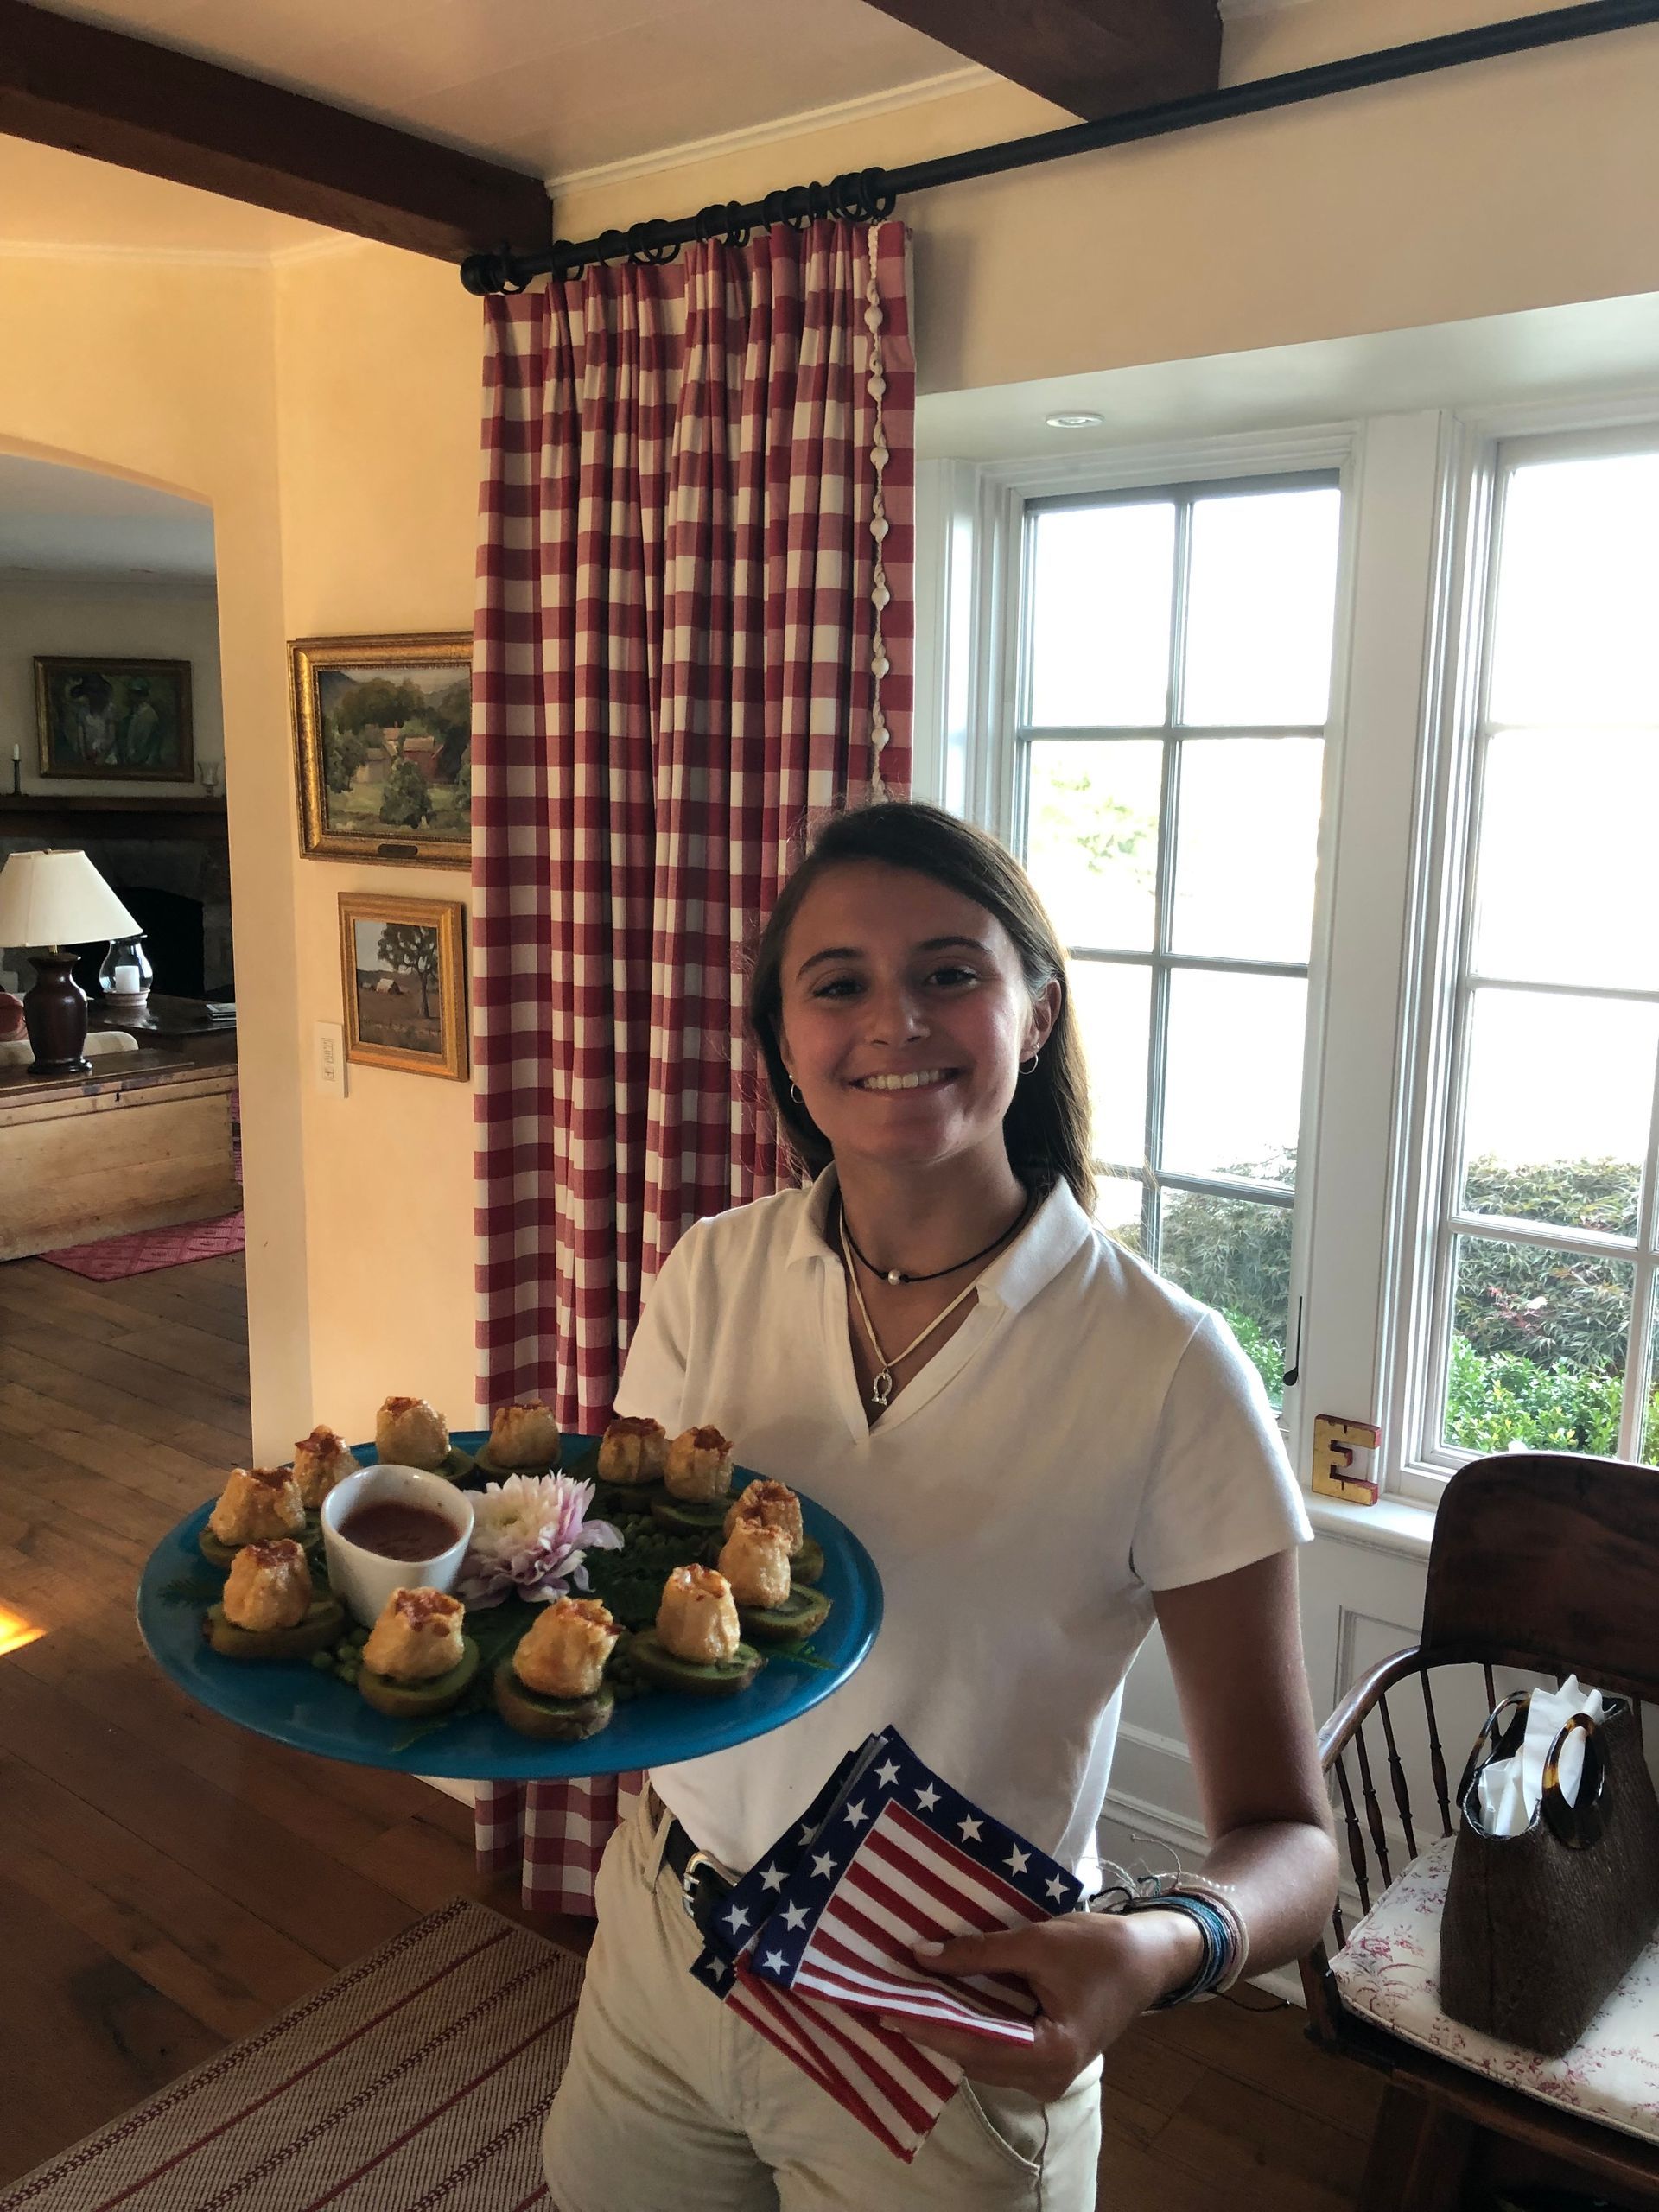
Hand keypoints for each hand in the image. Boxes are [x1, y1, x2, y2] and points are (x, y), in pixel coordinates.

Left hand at [883, 1910, 1202, 2101]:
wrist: (1152, 1956)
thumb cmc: (1100, 1948)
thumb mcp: (1037, 1942)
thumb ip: (978, 1952)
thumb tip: (920, 1955)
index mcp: (1049, 2054)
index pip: (971, 2045)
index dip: (925, 2026)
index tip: (883, 2009)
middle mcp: (1046, 2078)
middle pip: (973, 2056)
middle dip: (929, 2028)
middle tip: (884, 2000)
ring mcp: (1047, 2074)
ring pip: (982, 2056)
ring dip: (947, 2028)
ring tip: (906, 1999)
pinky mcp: (1047, 2059)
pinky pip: (997, 2048)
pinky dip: (970, 2026)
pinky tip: (944, 2002)